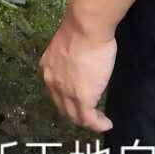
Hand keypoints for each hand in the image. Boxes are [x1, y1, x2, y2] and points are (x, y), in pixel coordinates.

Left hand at [40, 10, 116, 132]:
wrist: (85, 28)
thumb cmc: (81, 30)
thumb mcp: (67, 47)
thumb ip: (70, 59)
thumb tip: (79, 62)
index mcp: (48, 68)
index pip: (55, 91)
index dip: (67, 99)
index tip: (79, 101)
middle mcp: (52, 82)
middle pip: (63, 107)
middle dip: (76, 114)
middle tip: (90, 116)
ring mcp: (66, 92)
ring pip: (75, 116)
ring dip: (88, 121)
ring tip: (100, 121)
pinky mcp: (82, 98)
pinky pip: (89, 119)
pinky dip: (98, 124)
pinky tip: (106, 124)